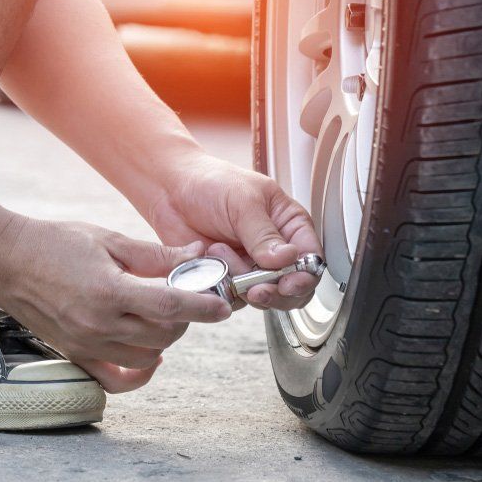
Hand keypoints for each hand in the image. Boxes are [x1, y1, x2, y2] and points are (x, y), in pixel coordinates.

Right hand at [0, 217, 231, 392]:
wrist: (6, 259)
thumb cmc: (57, 242)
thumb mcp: (110, 240)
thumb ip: (155, 254)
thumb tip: (196, 255)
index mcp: (109, 291)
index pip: (169, 305)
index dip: (201, 306)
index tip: (222, 306)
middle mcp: (98, 324)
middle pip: (163, 335)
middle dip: (185, 318)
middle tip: (188, 299)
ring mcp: (85, 344)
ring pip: (146, 358)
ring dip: (165, 341)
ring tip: (164, 317)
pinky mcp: (75, 355)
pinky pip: (115, 380)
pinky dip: (139, 374)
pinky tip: (150, 354)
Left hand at [147, 154, 321, 309]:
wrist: (171, 190)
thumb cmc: (211, 183)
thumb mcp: (243, 201)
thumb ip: (264, 234)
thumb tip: (288, 258)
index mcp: (288, 225)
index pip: (310, 258)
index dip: (304, 276)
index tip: (289, 283)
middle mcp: (274, 249)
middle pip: (292, 288)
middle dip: (276, 292)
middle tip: (257, 289)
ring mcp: (251, 267)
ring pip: (263, 297)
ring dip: (243, 285)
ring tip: (221, 254)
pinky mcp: (228, 279)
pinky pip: (233, 298)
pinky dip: (223, 288)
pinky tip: (211, 261)